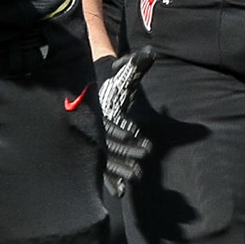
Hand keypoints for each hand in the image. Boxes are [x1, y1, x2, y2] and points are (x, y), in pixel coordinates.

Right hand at [95, 50, 154, 196]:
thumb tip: (150, 52)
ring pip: (106, 158)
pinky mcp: (97, 152)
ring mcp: (95, 140)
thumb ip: (138, 65)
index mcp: (101, 109)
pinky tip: (121, 191)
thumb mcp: (124, 75)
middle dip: (126, 153)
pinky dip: (110, 180)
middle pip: (109, 144)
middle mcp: (96, 126)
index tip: (141, 140)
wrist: (94, 92)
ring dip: (120, 169)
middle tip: (144, 159)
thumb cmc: (112, 84)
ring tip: (136, 176)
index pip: (111, 123)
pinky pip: (102, 168)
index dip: (125, 132)